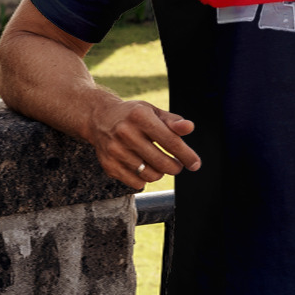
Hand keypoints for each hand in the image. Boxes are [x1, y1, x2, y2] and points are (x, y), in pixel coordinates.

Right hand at [85, 98, 200, 189]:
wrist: (99, 118)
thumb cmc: (133, 115)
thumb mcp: (153, 111)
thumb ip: (173, 121)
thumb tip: (189, 127)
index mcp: (140, 116)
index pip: (170, 141)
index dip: (186, 155)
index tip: (195, 163)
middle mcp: (125, 133)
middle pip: (161, 162)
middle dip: (175, 167)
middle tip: (177, 165)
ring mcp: (115, 151)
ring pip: (150, 175)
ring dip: (160, 173)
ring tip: (159, 164)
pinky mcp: (108, 165)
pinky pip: (136, 183)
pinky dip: (145, 179)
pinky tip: (144, 168)